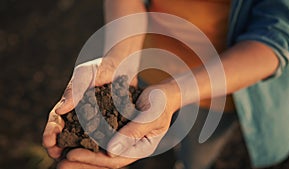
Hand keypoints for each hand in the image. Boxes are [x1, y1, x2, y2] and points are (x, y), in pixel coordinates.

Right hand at [42, 55, 128, 158]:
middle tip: (56, 154)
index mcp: (70, 105)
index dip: (50, 131)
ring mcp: (95, 121)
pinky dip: (97, 146)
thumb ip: (75, 90)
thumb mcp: (85, 74)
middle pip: (65, 134)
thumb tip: (60, 109)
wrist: (123, 67)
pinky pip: (102, 137)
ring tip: (73, 158)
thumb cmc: (101, 68)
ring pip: (82, 139)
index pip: (56, 121)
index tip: (49, 140)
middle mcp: (80, 115)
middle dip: (58, 146)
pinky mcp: (110, 123)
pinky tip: (99, 153)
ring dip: (76, 150)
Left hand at [58, 83, 180, 168]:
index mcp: (141, 148)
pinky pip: (101, 141)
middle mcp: (131, 148)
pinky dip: (86, 142)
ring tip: (60, 157)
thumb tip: (109, 151)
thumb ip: (133, 133)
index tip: (70, 155)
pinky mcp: (119, 132)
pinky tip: (72, 141)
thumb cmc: (161, 103)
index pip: (114, 159)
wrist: (165, 95)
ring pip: (100, 153)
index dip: (91, 159)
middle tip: (59, 164)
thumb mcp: (150, 116)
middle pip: (104, 161)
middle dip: (82, 163)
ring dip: (81, 156)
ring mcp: (125, 141)